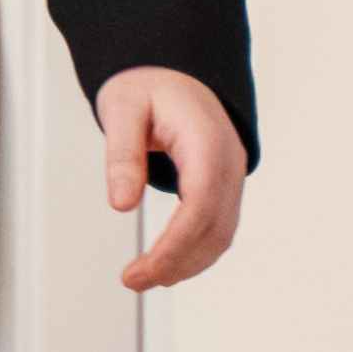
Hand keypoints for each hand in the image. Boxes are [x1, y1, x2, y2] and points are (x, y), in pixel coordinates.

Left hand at [101, 66, 250, 290]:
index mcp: (206, 142)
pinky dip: (195, 251)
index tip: (141, 270)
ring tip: (143, 278)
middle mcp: (228, 162)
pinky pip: (218, 226)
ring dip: (187, 263)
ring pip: (222, 234)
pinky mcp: (223, 185)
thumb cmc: (146, 85)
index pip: (200, 205)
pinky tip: (166, 264)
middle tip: (132, 280)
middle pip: (215, 228)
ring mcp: (231, 175)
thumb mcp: (122, 108)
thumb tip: (121, 205)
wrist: (173, 70)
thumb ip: (122, 154)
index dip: (174, 246)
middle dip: (177, 262)